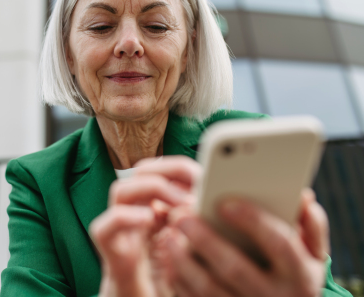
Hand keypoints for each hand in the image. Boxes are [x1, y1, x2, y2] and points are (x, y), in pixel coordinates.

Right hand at [89, 156, 201, 296]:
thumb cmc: (177, 288)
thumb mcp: (198, 252)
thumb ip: (202, 226)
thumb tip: (216, 202)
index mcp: (159, 213)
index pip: (162, 172)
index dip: (181, 167)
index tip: (206, 173)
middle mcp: (138, 218)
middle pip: (141, 172)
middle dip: (168, 169)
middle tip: (197, 181)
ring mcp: (124, 236)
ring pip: (120, 190)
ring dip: (151, 187)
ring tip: (181, 202)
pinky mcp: (114, 258)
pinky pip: (104, 227)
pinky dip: (125, 217)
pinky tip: (150, 220)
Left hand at [161, 189, 328, 296]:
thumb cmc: (297, 272)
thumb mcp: (313, 253)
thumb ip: (310, 224)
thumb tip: (303, 196)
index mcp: (300, 274)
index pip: (279, 244)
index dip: (253, 221)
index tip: (225, 203)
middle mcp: (274, 296)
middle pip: (234, 267)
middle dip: (204, 239)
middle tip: (181, 216)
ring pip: (209, 288)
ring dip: (183, 260)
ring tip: (169, 235)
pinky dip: (179, 280)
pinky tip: (168, 258)